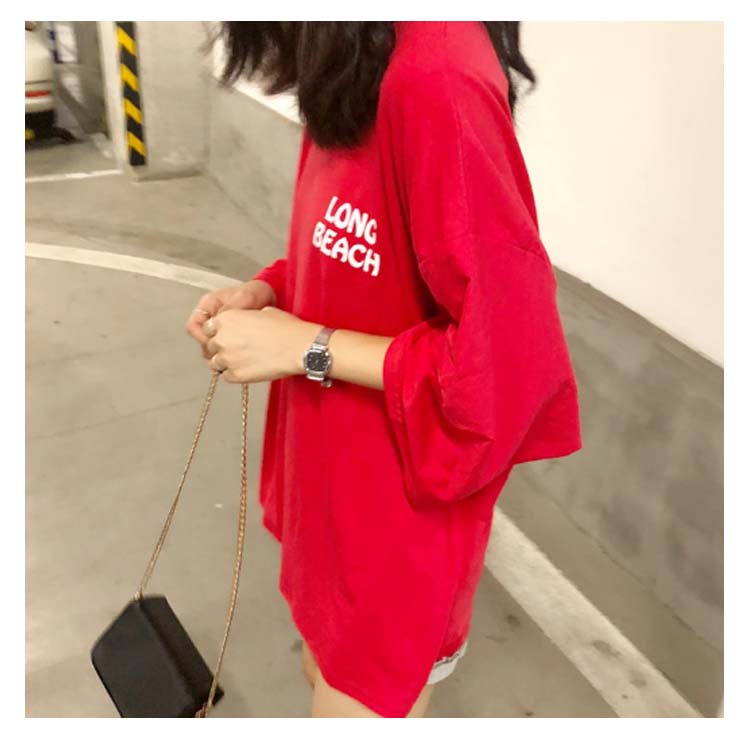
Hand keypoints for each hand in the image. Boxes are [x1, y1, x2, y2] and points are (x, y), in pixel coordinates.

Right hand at [186, 280, 275, 358]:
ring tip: (236, 356)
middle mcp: (211, 319)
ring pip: (212, 348)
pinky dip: (231, 355)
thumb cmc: (256, 292)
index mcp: (208, 305)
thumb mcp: (245, 296)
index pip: (194, 326)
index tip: (216, 343)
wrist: (270, 297)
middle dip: (212, 350)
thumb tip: (219, 321)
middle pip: (202, 341)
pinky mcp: (230, 338)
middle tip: (226, 354)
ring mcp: (220, 330)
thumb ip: (231, 309)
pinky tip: (241, 356)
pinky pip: (224, 351)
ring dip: (221, 355)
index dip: (202, 337)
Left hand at [203, 306, 320, 383]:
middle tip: (237, 349)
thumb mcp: (263, 311)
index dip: (218, 332)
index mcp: (226, 318)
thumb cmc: (285, 328)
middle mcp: (222, 338)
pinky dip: (234, 373)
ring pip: (215, 363)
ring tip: (242, 360)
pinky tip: (247, 368)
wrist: (298, 348)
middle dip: (221, 347)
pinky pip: (226, 376)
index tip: (226, 335)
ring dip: (225, 362)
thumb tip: (246, 322)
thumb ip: (245, 318)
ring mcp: (227, 359)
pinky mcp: (236, 375)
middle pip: (211, 346)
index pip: (208, 327)